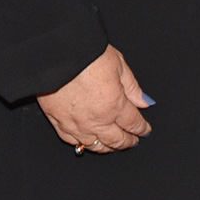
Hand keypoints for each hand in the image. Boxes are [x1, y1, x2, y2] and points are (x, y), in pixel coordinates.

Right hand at [36, 45, 152, 152]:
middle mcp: (97, 119)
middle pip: (116, 140)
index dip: (141, 128)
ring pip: (94, 145)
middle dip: (128, 142)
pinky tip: (85, 141)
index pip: (133, 123)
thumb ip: (131, 86)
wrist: (54, 52)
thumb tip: (143, 101)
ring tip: (112, 145)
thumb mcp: (118, 62)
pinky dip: (81, 143)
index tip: (144, 130)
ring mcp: (76, 123)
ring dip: (107, 147)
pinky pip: (71, 140)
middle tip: (132, 141)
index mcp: (115, 104)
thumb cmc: (85, 53)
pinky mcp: (57, 120)